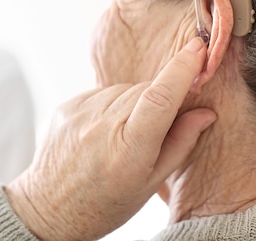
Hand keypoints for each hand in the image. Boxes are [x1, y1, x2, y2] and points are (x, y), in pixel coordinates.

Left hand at [6, 37, 215, 240]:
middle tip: (151, 131)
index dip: (181, 69)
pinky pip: (102, 93)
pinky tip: (103, 132)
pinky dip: (111, 106)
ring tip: (120, 137)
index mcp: (128, 150)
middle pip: (145, 90)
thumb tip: (205, 112)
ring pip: (124, 90)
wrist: (51, 207)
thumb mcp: (151, 183)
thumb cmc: (106, 202)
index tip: (197, 49)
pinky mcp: (67, 106)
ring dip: (132, 104)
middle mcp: (101, 126)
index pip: (160, 98)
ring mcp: (80, 114)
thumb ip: (180, 143)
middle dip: (158, 100)